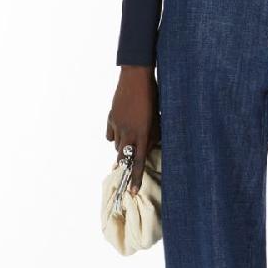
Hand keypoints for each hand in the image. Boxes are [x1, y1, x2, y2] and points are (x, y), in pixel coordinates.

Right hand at [106, 66, 159, 194]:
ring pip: (117, 145)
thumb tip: (149, 146)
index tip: (133, 192)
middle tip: (124, 170)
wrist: (136, 76)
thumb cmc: (153, 95)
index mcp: (142, 133)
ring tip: (131, 139)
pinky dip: (115, 135)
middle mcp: (128, 132)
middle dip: (125, 164)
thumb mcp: (157, 117)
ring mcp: (117, 124)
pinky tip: (122, 129)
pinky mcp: (111, 117)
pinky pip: (111, 134)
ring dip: (123, 146)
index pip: (139, 161)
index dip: (136, 178)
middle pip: (124, 156)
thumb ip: (153, 134)